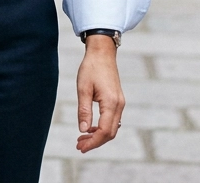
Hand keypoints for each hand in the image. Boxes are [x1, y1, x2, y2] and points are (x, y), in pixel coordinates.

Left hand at [76, 36, 123, 152]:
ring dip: (98, 136)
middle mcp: (119, 105)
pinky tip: (90, 128)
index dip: (92, 142)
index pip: (104, 131)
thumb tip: (83, 130)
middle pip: (110, 133)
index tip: (80, 147)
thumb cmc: (91, 68)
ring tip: (82, 138)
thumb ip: (84, 110)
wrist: (102, 53)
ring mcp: (120, 103)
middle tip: (79, 146)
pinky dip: (102, 128)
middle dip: (95, 142)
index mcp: (111, 103)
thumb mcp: (83, 89)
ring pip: (112, 128)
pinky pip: (112, 120)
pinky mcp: (118, 100)